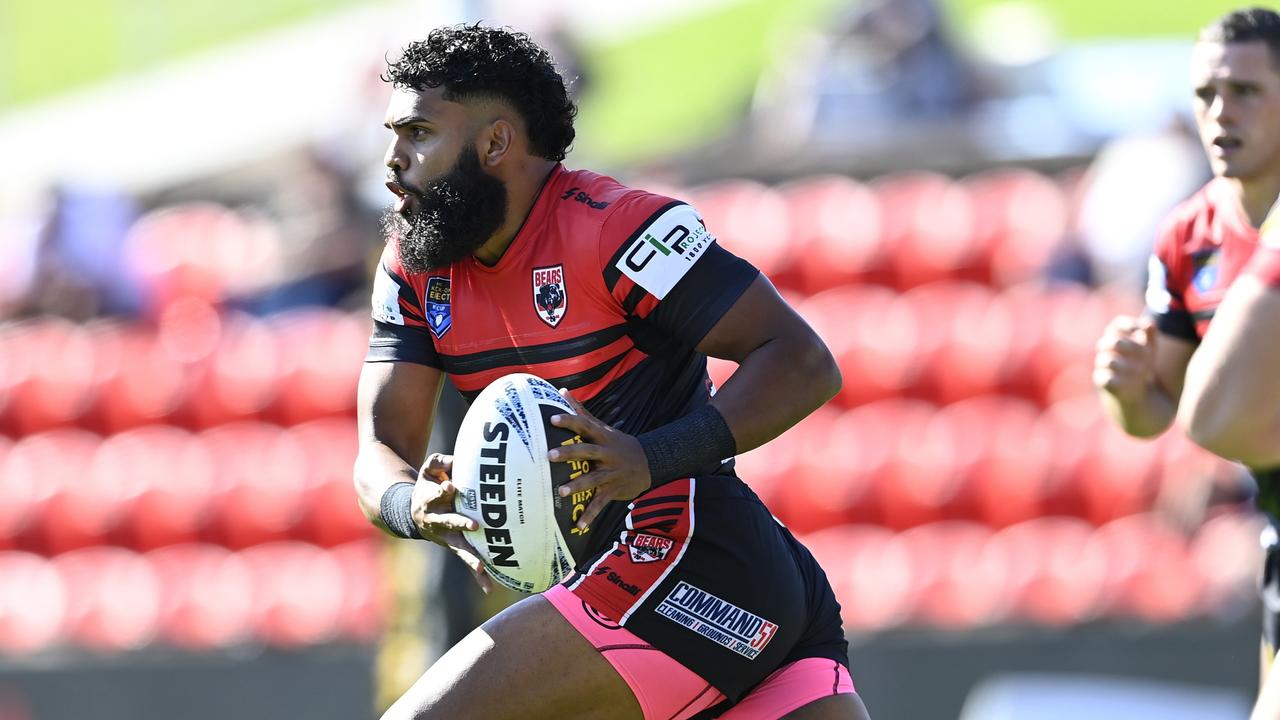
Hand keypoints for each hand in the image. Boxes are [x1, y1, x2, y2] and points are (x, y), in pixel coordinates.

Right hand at [412, 453, 493, 592]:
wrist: (412, 513)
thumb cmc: (427, 486)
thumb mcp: (428, 471)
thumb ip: (438, 462)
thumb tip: (453, 460)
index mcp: (430, 501)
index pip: (437, 494)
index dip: (443, 491)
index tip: (451, 486)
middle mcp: (437, 521)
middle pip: (449, 522)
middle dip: (460, 523)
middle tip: (474, 525)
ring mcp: (446, 537)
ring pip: (460, 548)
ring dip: (471, 557)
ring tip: (481, 567)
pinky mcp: (455, 547)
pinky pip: (468, 561)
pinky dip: (479, 576)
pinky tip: (490, 588)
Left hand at [547, 390, 650, 531]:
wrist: (650, 463)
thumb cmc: (619, 444)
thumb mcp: (605, 428)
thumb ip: (583, 412)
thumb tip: (563, 391)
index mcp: (603, 437)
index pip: (584, 426)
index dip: (569, 421)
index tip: (551, 419)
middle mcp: (607, 454)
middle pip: (587, 451)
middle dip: (569, 453)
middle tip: (549, 455)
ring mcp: (611, 473)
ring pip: (594, 479)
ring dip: (578, 486)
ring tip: (561, 491)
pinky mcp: (613, 490)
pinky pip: (600, 504)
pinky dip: (590, 515)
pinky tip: (578, 526)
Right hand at [1093, 315, 1156, 401]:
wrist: (1135, 387)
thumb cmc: (1142, 362)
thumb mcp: (1150, 348)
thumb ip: (1150, 335)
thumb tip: (1149, 323)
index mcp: (1116, 335)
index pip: (1117, 325)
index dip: (1128, 325)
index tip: (1140, 330)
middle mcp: (1105, 348)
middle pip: (1114, 342)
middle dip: (1133, 347)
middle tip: (1148, 355)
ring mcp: (1101, 363)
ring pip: (1110, 361)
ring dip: (1129, 366)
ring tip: (1143, 371)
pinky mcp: (1100, 379)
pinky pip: (1108, 378)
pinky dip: (1123, 380)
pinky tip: (1135, 381)